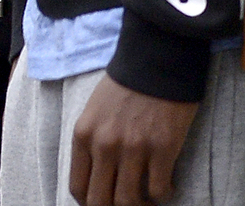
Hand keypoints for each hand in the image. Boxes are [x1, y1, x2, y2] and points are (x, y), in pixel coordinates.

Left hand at [69, 75, 198, 204]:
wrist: (162, 54)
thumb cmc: (130, 80)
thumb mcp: (96, 108)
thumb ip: (92, 140)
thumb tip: (99, 173)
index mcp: (84, 136)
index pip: (78, 187)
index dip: (90, 202)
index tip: (103, 201)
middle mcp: (105, 146)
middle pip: (100, 201)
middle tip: (126, 203)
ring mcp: (134, 148)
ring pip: (128, 200)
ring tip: (147, 201)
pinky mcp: (164, 146)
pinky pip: (159, 187)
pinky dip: (163, 195)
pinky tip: (167, 189)